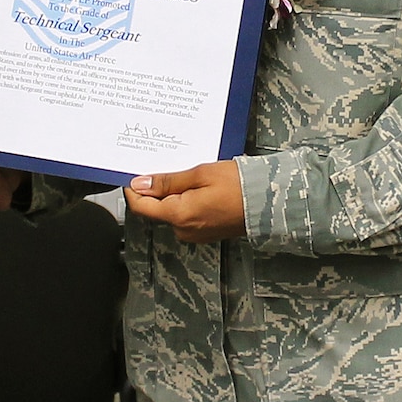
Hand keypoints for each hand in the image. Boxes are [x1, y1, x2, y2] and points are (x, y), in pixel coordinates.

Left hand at [124, 160, 246, 242]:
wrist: (268, 202)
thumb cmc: (239, 186)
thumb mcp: (200, 174)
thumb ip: (167, 181)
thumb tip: (141, 184)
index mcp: (179, 215)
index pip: (142, 206)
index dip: (134, 190)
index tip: (134, 175)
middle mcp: (183, 230)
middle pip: (157, 209)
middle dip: (158, 189)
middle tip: (172, 168)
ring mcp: (194, 234)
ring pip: (172, 212)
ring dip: (175, 195)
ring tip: (192, 177)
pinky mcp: (204, 233)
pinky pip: (186, 217)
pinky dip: (187, 202)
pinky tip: (201, 189)